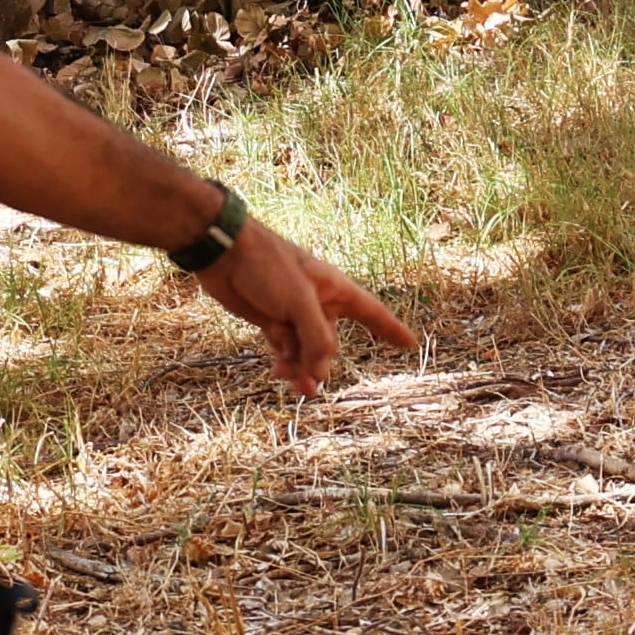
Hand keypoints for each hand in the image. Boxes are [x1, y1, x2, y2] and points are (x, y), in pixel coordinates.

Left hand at [195, 221, 414, 396]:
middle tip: (308, 375)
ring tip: (289, 379)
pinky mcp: (271, 320)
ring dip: (300, 367)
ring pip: (306, 350)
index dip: (391, 329)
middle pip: (331, 342)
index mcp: (335, 288)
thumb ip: (316, 338)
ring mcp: (294, 313)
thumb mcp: (300, 303)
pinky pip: (286, 349)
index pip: (371, 312)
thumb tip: (321, 372)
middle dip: (321, 361)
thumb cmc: (268, 266)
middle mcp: (318, 302)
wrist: (224, 254)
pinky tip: (279, 372)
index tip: (410, 344)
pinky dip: (284, 361)